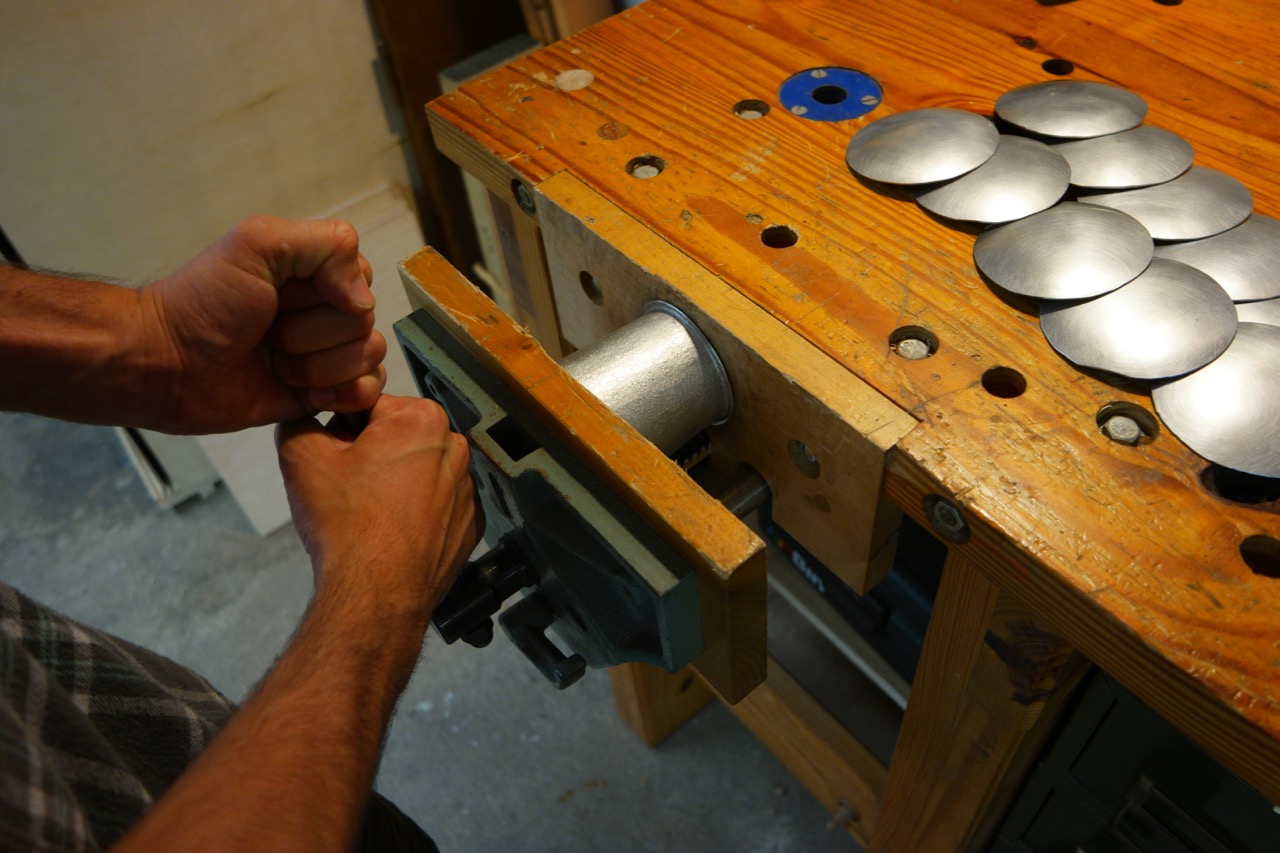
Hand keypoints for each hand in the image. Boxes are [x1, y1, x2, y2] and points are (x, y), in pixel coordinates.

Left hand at [142, 216, 385, 432]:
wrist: (166, 364)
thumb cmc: (204, 302)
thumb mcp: (258, 244)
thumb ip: (325, 246)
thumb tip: (364, 299)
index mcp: (314, 272)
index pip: (363, 278)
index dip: (331, 293)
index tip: (283, 298)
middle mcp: (324, 311)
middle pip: (365, 322)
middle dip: (315, 333)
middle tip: (269, 335)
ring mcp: (327, 354)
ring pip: (369, 357)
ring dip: (319, 366)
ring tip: (276, 365)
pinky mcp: (324, 393)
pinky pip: (368, 392)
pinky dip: (344, 395)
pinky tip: (308, 394)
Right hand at [275, 395, 480, 625]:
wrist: (377, 593)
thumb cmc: (347, 524)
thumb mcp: (302, 456)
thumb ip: (299, 419)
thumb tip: (302, 414)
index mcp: (421, 418)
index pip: (367, 406)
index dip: (340, 431)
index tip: (333, 459)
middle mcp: (455, 448)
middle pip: (396, 438)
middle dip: (370, 455)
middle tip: (347, 490)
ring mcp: (468, 489)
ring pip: (417, 472)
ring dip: (393, 484)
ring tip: (368, 515)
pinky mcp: (469, 524)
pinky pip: (436, 506)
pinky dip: (415, 514)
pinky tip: (391, 533)